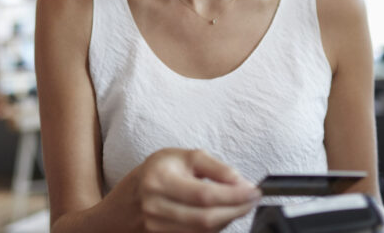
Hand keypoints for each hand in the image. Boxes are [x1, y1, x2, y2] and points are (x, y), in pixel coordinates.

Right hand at [134, 148, 261, 232]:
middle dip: (236, 210)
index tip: (254, 191)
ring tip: (238, 205)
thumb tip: (241, 182)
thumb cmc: (159, 172)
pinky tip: (222, 214)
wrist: (129, 198)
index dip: (234, 196)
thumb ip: (215, 167)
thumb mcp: (184, 158)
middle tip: (252, 199)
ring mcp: (156, 227)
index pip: (204, 194)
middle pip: (206, 218)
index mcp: (160, 180)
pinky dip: (216, 227)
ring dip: (228, 219)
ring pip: (204, 231)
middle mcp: (155, 206)